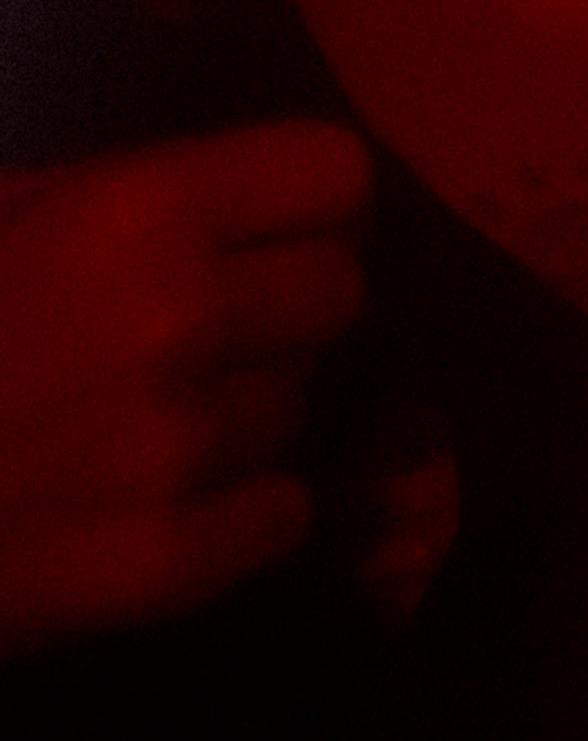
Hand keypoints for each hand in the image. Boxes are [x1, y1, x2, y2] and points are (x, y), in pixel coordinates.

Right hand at [0, 121, 373, 649]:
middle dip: (281, 315)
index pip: (333, 178)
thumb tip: (210, 195)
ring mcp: (180, 449)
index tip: (272, 236)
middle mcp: (183, 319)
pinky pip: (281, 516)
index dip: (307, 210)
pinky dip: (238, 515)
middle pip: (339, 297)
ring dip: (242, 417)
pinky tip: (157, 506)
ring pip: (299, 410)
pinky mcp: (167, 562)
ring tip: (141, 430)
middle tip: (205, 341)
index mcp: (134, 213)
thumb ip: (95, 201)